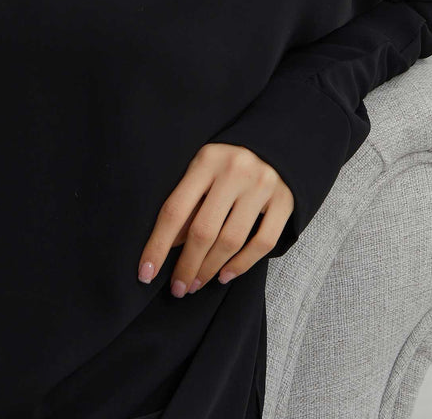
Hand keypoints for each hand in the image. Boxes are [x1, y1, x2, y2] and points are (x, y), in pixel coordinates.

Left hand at [137, 143, 293, 296]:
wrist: (275, 143)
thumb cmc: (228, 162)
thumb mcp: (202, 170)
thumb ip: (188, 203)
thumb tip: (170, 246)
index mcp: (206, 160)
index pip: (175, 210)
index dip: (158, 245)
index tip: (145, 274)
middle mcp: (235, 171)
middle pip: (204, 230)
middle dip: (187, 266)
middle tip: (177, 289)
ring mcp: (262, 185)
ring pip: (231, 240)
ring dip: (210, 269)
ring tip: (196, 284)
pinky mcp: (285, 201)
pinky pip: (262, 243)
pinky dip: (242, 265)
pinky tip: (225, 275)